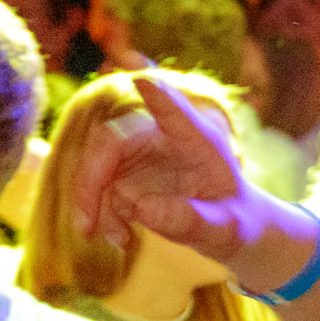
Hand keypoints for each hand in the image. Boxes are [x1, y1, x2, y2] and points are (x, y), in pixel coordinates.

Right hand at [71, 75, 255, 259]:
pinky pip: (98, 189)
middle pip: (111, 140)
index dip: (157, 97)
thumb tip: (141, 209)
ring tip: (117, 239)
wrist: (228, 228)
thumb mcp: (225, 228)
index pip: (175, 113)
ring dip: (91, 202)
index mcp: (198, 141)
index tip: (141, 81)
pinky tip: (123, 239)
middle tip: (85, 223)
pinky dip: (101, 215)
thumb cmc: (234, 221)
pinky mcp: (125, 174)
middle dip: (91, 178)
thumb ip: (191, 219)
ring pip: (95, 164)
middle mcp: (162, 139)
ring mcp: (140, 155)